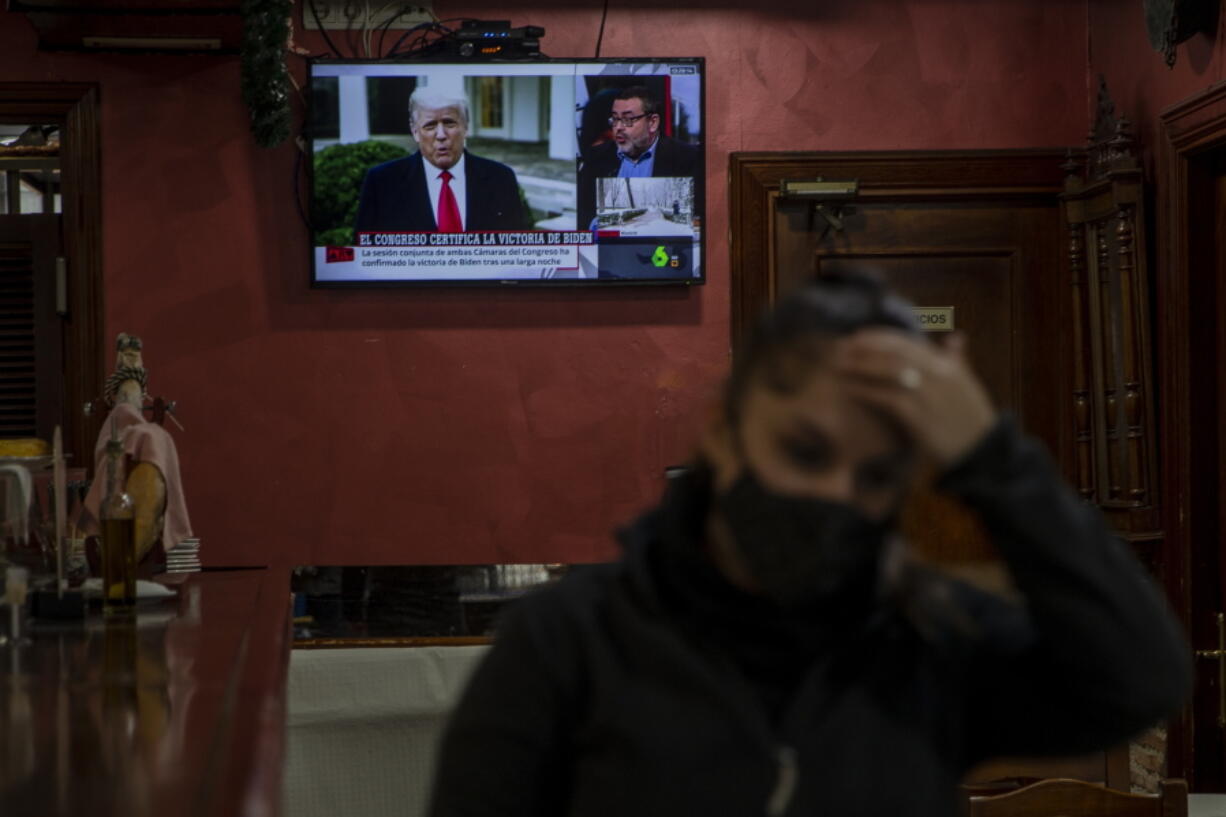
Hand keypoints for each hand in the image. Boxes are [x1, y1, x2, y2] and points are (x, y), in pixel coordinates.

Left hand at [832, 329, 996, 465]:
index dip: (880, 337)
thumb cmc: (971, 418)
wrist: (982, 451)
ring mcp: (930, 395)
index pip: (908, 342)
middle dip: (864, 348)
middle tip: (840, 348)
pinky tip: (850, 389)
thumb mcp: (968, 384)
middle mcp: (939, 374)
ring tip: (838, 366)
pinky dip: (866, 391)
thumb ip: (958, 359)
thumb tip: (956, 337)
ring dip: (860, 366)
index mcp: (947, 365)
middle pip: (894, 353)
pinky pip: (887, 398)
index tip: (858, 336)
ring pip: (889, 372)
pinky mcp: (920, 417)